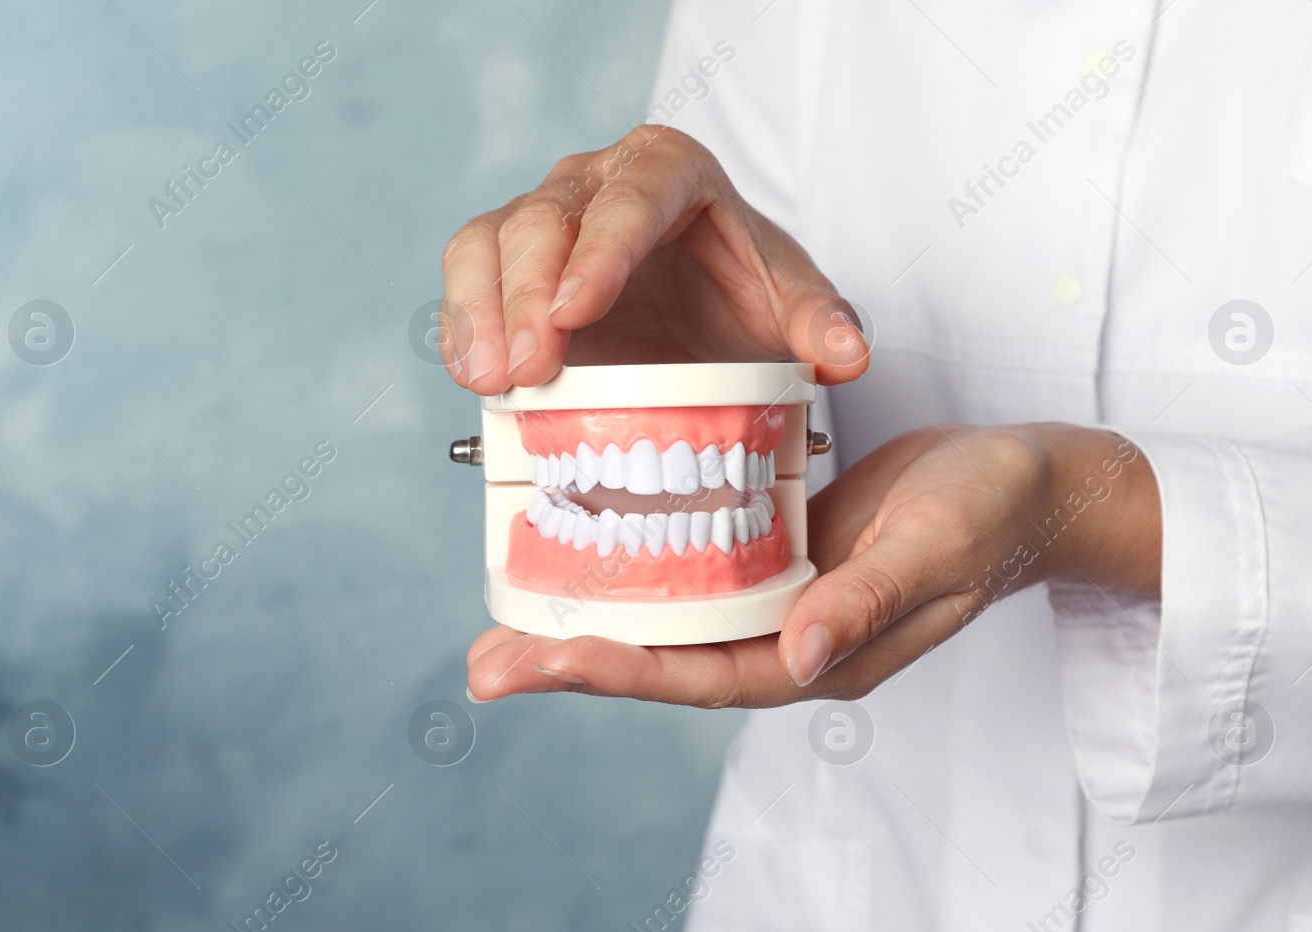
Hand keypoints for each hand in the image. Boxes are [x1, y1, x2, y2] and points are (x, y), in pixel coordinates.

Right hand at [438, 126, 869, 393]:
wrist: (705, 312)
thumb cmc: (740, 294)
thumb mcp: (789, 306)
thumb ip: (821, 322)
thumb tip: (848, 354)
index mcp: (670, 170)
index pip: (632, 196)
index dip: (600, 252)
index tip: (578, 312)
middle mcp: (596, 182)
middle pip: (546, 218)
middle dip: (529, 295)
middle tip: (531, 368)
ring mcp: (543, 220)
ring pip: (489, 241)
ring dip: (482, 312)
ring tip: (492, 380)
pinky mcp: (505, 265)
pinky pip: (467, 279)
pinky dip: (463, 328)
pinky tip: (476, 378)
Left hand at [466, 424, 1160, 707]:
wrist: (1023, 482)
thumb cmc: (990, 513)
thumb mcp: (934, 548)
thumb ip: (866, 602)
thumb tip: (796, 655)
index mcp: (817, 654)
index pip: (700, 675)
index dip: (618, 670)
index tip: (538, 662)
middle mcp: (783, 638)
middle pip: (663, 659)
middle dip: (572, 662)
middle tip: (479, 666)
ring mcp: (773, 599)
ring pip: (666, 619)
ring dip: (587, 621)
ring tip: (498, 622)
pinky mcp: (769, 553)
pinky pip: (689, 571)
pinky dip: (631, 565)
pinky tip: (576, 545)